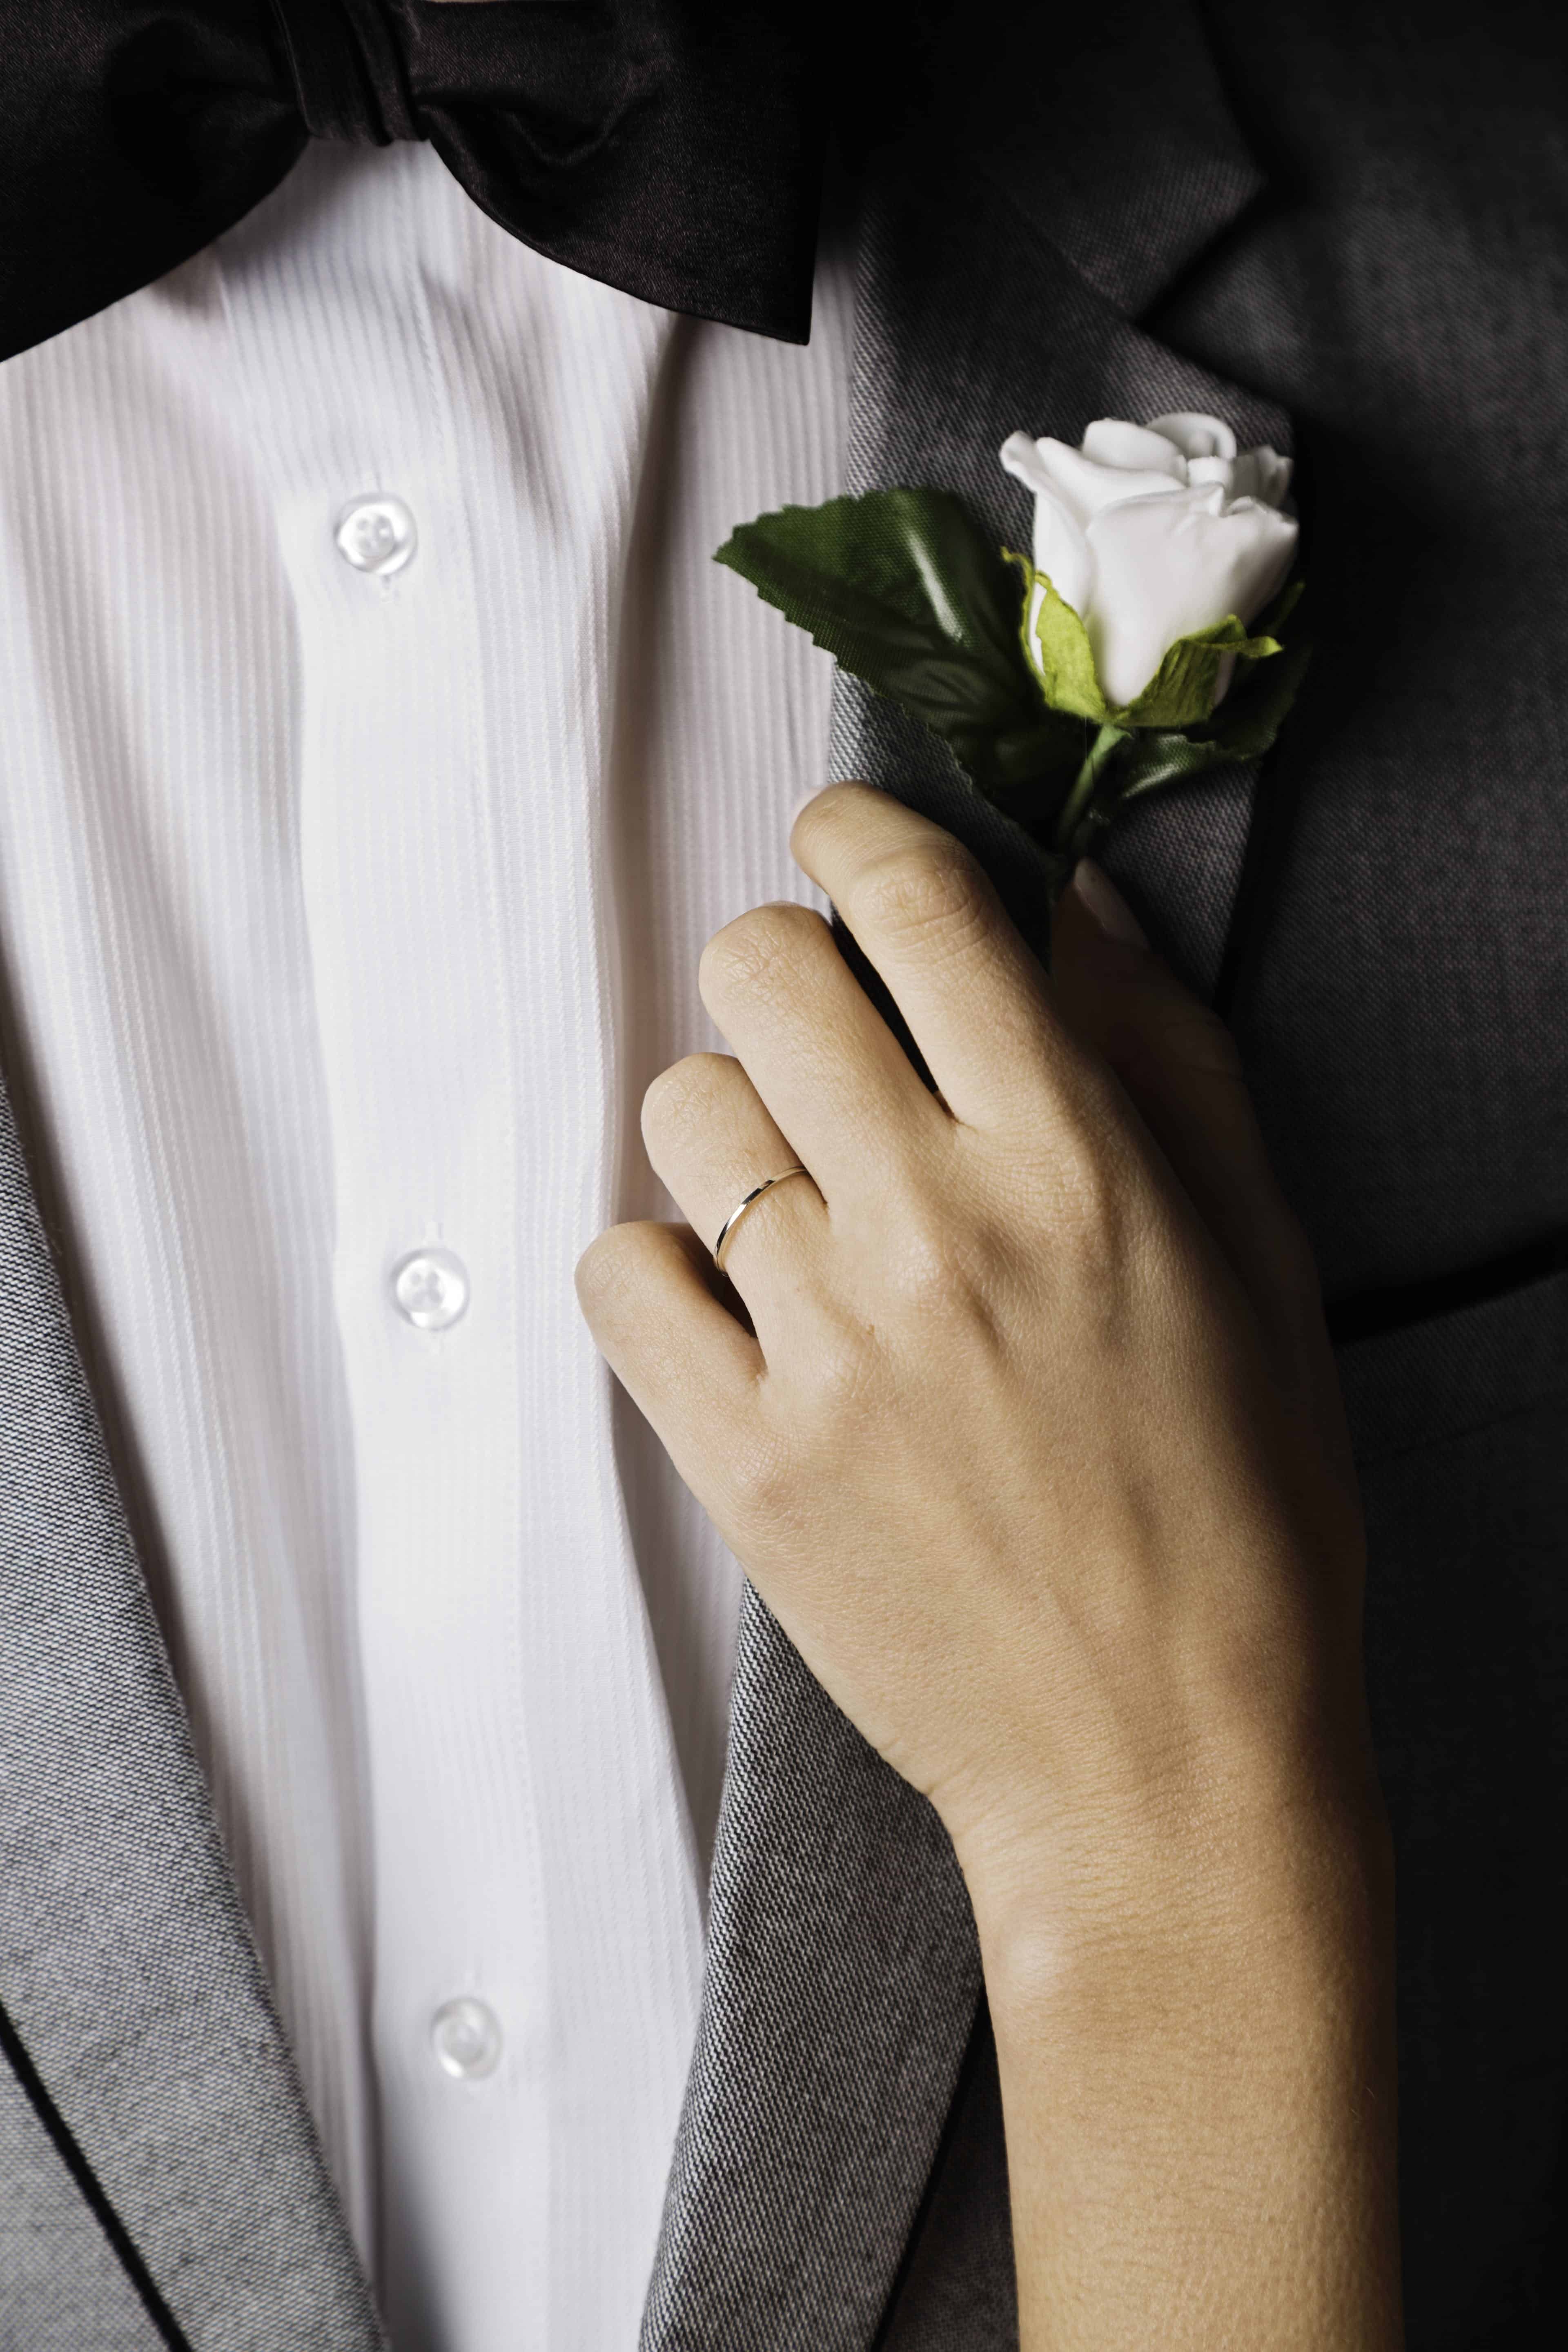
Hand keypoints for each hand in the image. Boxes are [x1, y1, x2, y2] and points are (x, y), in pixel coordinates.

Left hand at [577, 783, 1399, 2347]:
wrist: (1163, 1767)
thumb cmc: (1237, 1517)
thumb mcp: (1259, 1264)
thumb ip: (1168, 1061)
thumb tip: (1078, 907)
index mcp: (1074, 1165)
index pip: (916, 907)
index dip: (855, 836)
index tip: (841, 849)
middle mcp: (935, 1231)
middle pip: (760, 973)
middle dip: (777, 966)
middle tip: (814, 1030)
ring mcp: (824, 1348)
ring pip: (680, 1113)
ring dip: (725, 1128)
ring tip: (792, 1204)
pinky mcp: (741, 1461)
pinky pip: (616, 1278)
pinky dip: (656, 1272)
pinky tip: (733, 1309)